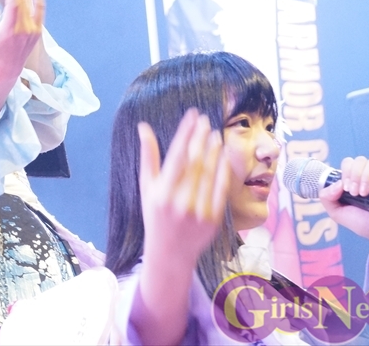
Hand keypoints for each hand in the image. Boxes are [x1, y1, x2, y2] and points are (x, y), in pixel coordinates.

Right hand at [139, 109, 229, 270]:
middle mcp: (179, 202)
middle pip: (194, 163)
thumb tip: (144, 127)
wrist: (170, 252)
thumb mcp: (147, 187)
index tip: (192, 117)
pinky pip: (220, 190)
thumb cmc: (155, 215)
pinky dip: (223, 171)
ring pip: (209, 174)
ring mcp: (198, 211)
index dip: (185, 134)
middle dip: (200, 138)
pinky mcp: (213, 219)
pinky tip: (224, 156)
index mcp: (161, 192)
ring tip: (215, 134)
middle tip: (205, 120)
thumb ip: (148, 157)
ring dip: (213, 151)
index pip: (176, 156)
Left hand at [321, 156, 368, 254]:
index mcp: (353, 179)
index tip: (346, 190)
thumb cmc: (362, 223)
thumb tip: (336, 183)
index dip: (345, 173)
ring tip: (364, 194)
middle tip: (355, 193)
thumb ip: (326, 197)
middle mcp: (366, 175)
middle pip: (357, 160)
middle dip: (354, 176)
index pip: (348, 163)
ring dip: (364, 177)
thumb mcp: (336, 212)